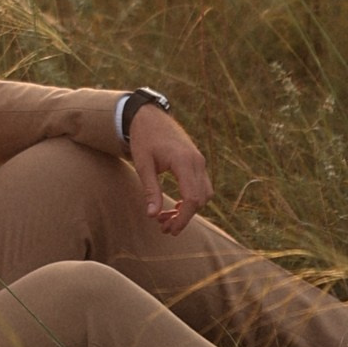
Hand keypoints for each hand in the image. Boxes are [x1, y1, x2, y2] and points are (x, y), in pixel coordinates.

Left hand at [130, 104, 211, 233]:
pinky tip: (176, 205)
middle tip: (163, 227)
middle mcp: (197, 162)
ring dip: (189, 209)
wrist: (149, 116)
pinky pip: (201, 186)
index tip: (169, 230)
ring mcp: (199, 161)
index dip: (183, 218)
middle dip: (184, 217)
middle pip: (200, 200)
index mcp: (183, 161)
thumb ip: (150, 190)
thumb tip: (153, 216)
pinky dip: (192, 199)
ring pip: (204, 194)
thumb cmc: (144, 138)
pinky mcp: (197, 162)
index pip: (192, 198)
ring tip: (167, 217)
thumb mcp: (143, 165)